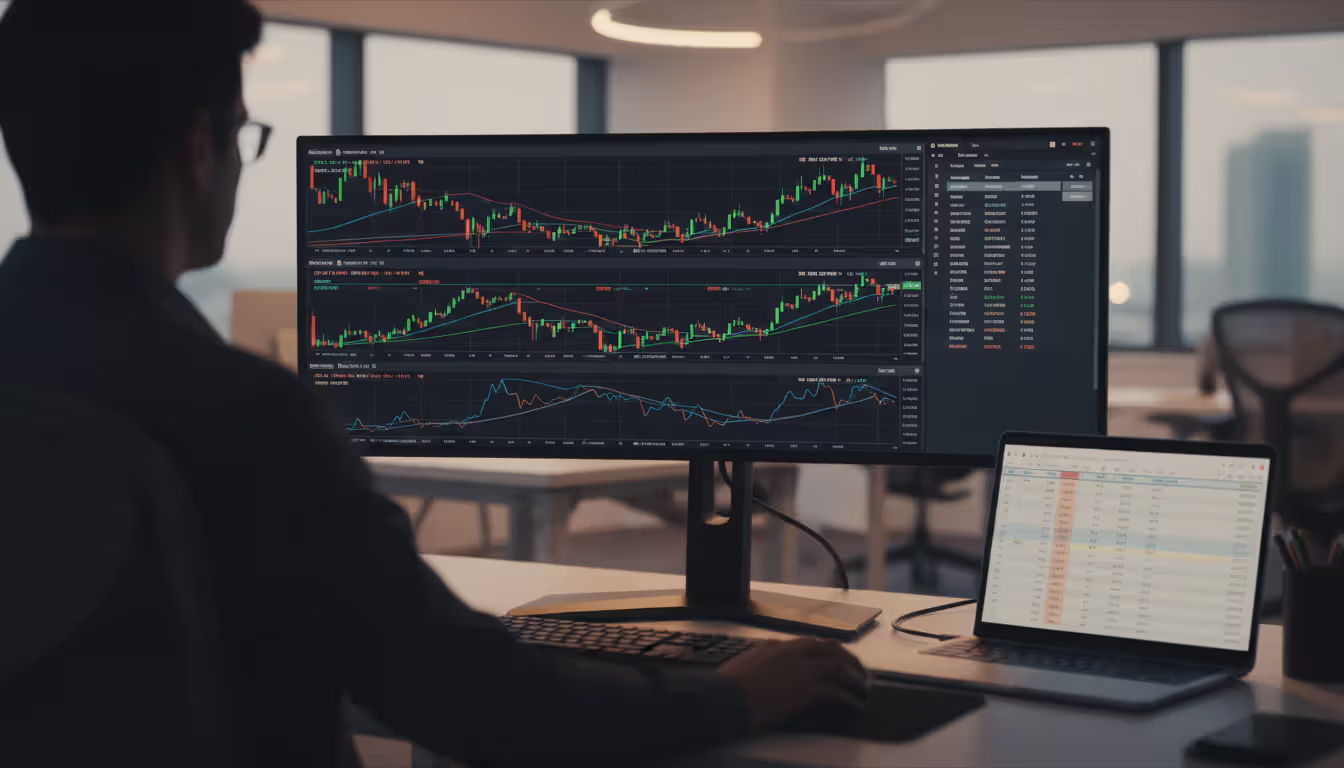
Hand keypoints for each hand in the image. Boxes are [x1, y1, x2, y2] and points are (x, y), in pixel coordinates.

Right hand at [717, 637, 868, 732]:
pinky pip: (837, 693)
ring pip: (840, 668)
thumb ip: (759, 657)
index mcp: (779, 645)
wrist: (726, 698)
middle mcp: (793, 652)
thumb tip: (762, 659)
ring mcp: (801, 670)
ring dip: (855, 681)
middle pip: (832, 649)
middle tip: (860, 675)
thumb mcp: (744, 662)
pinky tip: (855, 707)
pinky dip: (849, 700)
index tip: (841, 660)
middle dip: (851, 661)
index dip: (832, 652)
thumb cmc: (728, 685)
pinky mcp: (806, 690)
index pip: (813, 642)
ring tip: (863, 693)